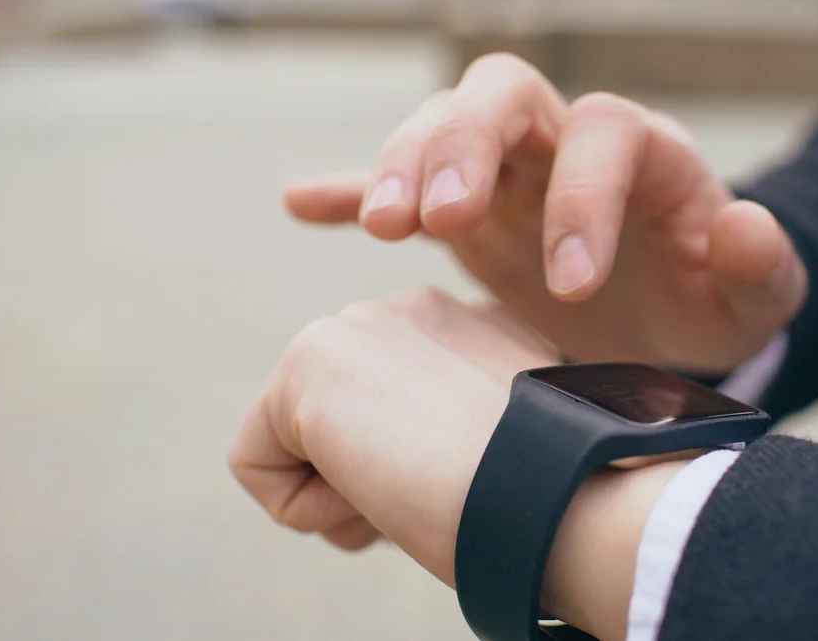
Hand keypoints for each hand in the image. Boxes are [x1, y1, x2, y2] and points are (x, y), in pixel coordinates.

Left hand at [229, 287, 696, 639]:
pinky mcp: (305, 362)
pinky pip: (257, 464)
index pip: (396, 412)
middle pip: (340, 425)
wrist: (560, 488)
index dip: (420, 471)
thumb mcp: (512, 449)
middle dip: (374, 478)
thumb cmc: (554, 494)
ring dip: (348, 495)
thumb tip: (411, 468)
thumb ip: (461, 430)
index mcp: (469, 326)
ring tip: (416, 486)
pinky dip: (308, 509)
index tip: (477, 483)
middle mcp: (408, 308)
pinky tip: (378, 489)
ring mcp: (354, 325)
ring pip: (298, 446)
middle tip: (443, 490)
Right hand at [286, 53, 806, 372]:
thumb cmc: (711, 304)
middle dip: (462, 145)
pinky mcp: (466, 214)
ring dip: (403, 165)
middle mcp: (564, 146)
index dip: (582, 197)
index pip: (603, 132)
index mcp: (643, 156)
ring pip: (442, 127)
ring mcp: (507, 175)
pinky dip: (353, 189)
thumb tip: (740, 226)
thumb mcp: (756, 300)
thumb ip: (764, 268)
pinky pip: (401, 185)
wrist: (668, 318)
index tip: (571, 288)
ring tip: (382, 225)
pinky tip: (305, 204)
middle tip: (432, 218)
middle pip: (501, 94)